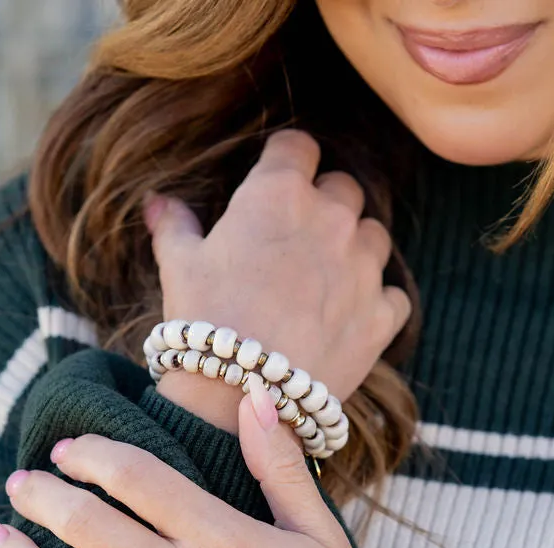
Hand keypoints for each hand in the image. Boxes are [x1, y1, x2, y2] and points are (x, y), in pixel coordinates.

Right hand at [146, 129, 410, 434]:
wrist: (239, 394)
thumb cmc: (203, 322)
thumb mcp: (178, 266)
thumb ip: (174, 226)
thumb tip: (158, 203)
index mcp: (278, 192)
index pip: (299, 146)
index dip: (289, 162)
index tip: (281, 180)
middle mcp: (330, 218)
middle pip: (344, 187)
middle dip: (325, 205)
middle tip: (301, 240)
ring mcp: (362, 267)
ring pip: (376, 236)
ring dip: (356, 249)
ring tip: (328, 280)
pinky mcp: (381, 316)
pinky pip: (395, 296)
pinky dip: (379, 303)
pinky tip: (353, 318)